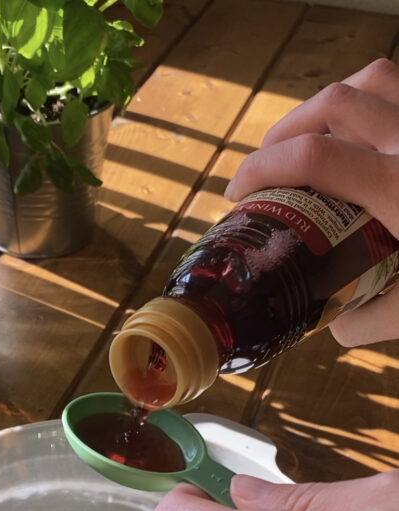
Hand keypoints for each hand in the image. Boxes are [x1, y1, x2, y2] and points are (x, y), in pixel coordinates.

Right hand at [224, 58, 398, 347]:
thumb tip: (336, 327)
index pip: (313, 158)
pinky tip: (366, 133)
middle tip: (265, 164)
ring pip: (371, 79)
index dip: (262, 169)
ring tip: (309, 135)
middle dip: (285, 129)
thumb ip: (376, 318)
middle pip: (333, 104)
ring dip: (328, 103)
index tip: (237, 195)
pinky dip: (373, 99)